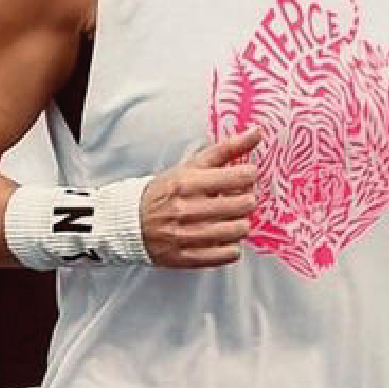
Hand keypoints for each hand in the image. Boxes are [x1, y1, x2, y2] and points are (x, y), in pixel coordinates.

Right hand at [140, 124, 260, 267]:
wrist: (130, 221)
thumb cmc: (165, 192)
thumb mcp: (191, 165)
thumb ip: (226, 149)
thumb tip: (257, 131)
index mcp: (188, 182)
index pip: (241, 177)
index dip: (248, 176)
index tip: (243, 177)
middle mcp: (188, 209)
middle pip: (244, 204)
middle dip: (246, 200)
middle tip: (237, 199)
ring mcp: (187, 235)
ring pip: (239, 230)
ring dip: (240, 223)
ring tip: (229, 219)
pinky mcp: (187, 257)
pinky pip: (227, 254)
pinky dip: (230, 246)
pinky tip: (221, 237)